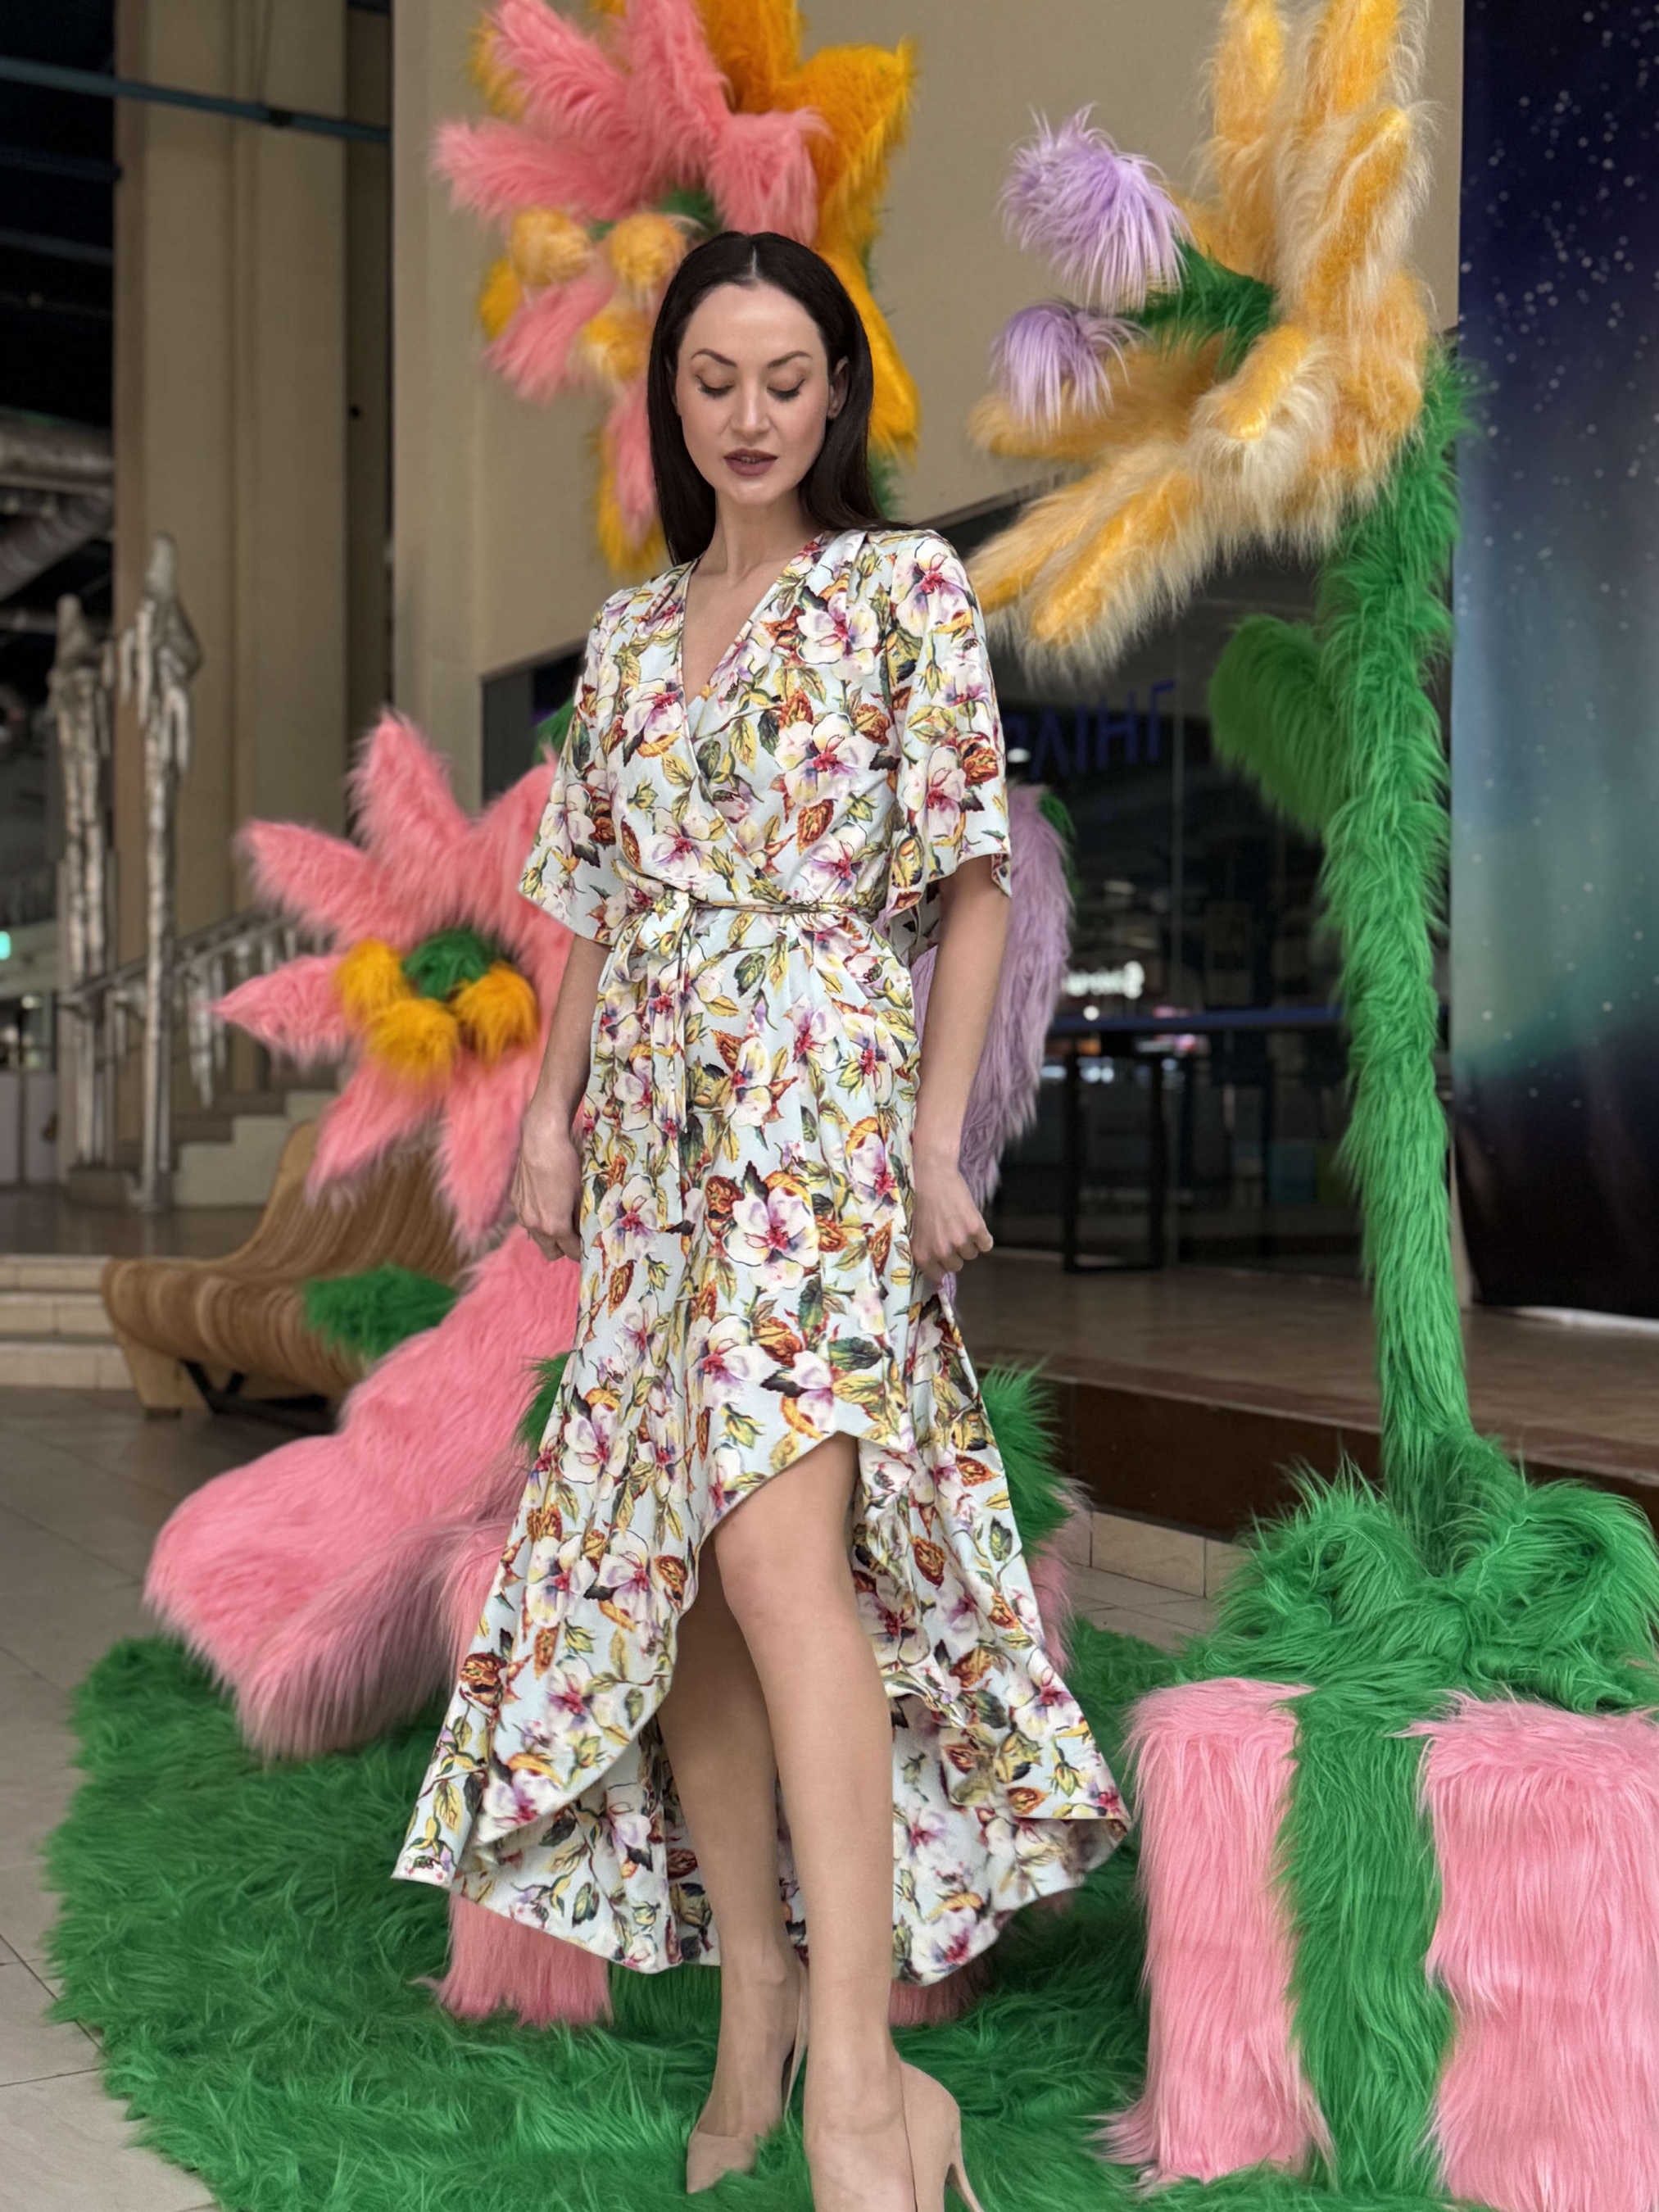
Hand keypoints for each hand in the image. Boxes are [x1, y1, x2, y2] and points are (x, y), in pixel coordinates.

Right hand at [510, 1099, 582, 1262]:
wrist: (542, 1139)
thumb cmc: (568, 1165)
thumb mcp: (582, 1193)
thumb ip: (582, 1218)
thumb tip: (586, 1232)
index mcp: (554, 1227)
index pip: (572, 1252)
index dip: (583, 1250)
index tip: (590, 1245)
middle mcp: (534, 1225)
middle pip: (551, 1252)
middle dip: (565, 1247)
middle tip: (577, 1235)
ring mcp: (522, 1213)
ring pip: (537, 1237)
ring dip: (549, 1233)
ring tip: (563, 1216)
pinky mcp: (515, 1200)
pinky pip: (528, 1219)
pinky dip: (538, 1217)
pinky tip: (548, 1200)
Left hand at [910, 1152, 992, 1279]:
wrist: (931, 1175)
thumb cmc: (919, 1200)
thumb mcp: (914, 1231)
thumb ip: (925, 1251)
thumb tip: (939, 1272)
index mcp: (923, 1255)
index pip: (938, 1275)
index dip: (941, 1262)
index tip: (942, 1251)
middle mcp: (941, 1251)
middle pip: (957, 1266)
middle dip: (955, 1251)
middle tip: (949, 1231)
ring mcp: (959, 1241)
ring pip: (971, 1254)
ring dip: (968, 1242)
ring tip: (957, 1222)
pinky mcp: (975, 1228)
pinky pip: (986, 1244)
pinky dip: (983, 1236)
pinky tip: (972, 1222)